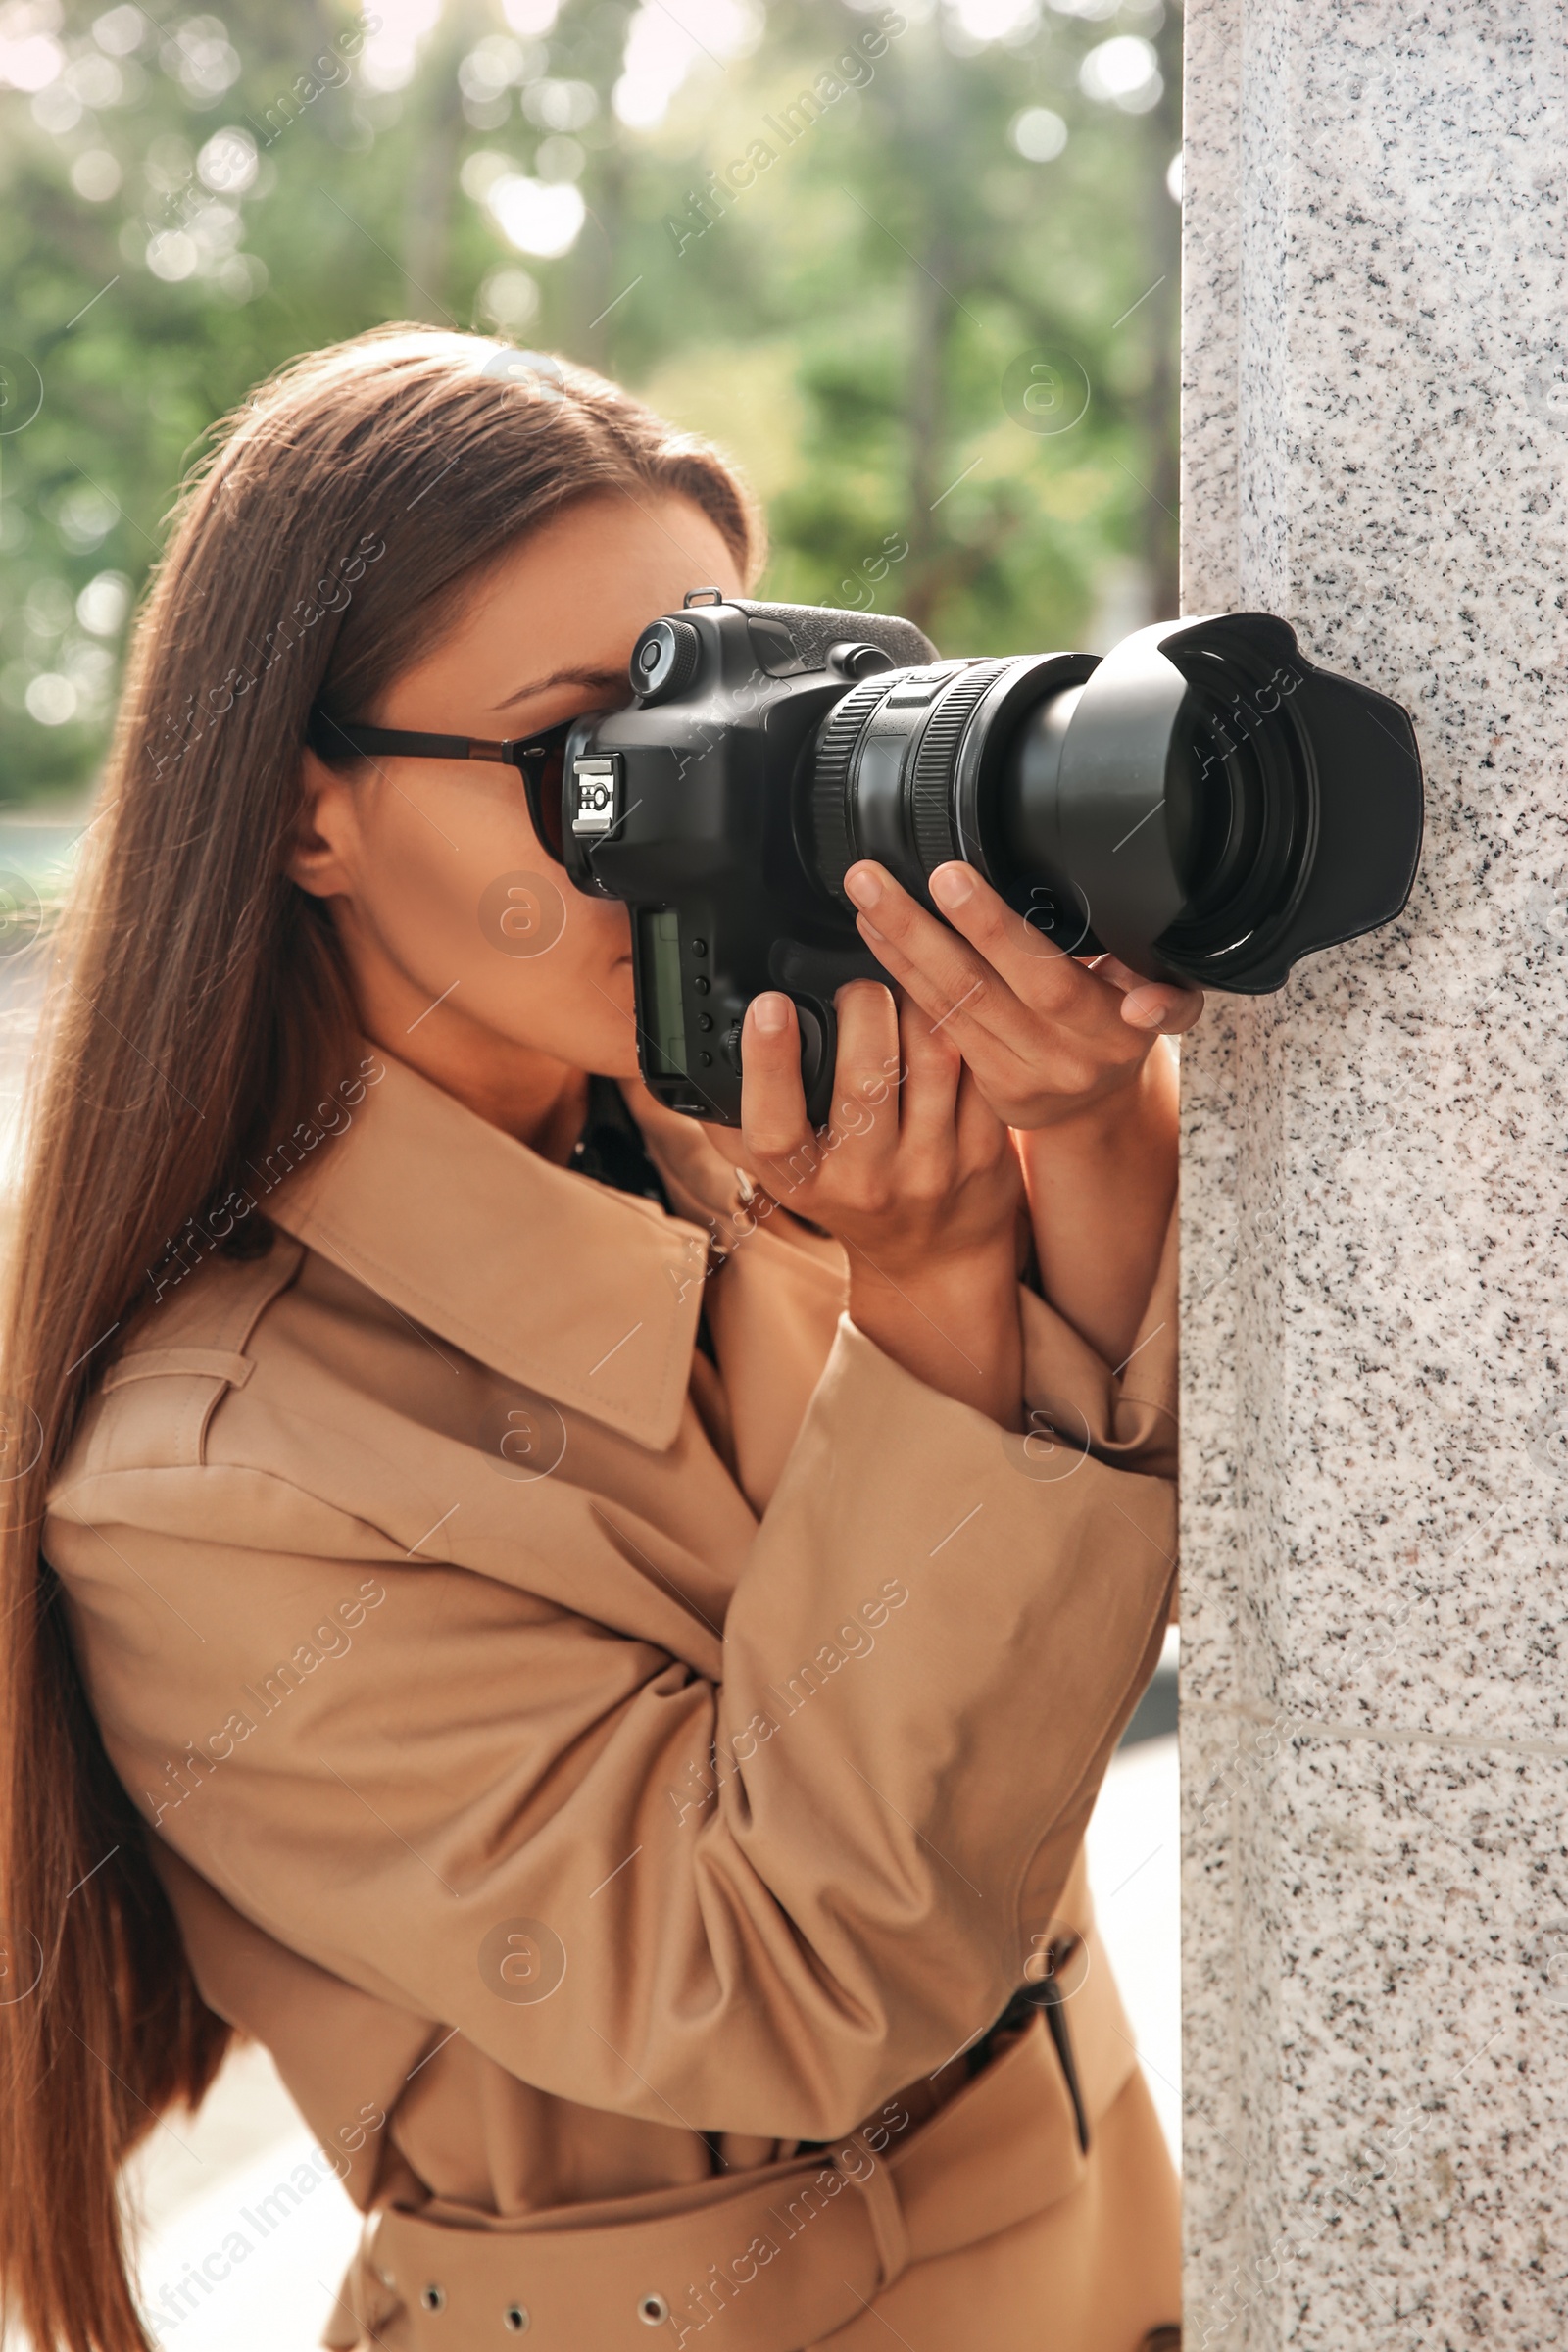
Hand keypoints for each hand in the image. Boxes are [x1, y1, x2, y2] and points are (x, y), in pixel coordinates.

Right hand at [730, 978, 1024, 1423]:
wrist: (933, 1262)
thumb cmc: (847, 1198)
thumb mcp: (781, 1175)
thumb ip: (734, 1121)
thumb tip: (684, 1062)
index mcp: (802, 1182)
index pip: (774, 1127)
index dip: (768, 1062)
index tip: (767, 1004)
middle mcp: (866, 1183)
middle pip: (867, 1076)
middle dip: (863, 1006)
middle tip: (859, 986)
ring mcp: (931, 1170)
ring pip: (932, 1059)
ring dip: (918, 1007)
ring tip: (904, 989)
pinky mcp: (985, 1154)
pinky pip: (977, 1071)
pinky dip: (963, 1032)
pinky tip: (950, 1016)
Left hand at [840, 859, 1202, 1132]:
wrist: (1103, 1106)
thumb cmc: (1123, 1022)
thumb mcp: (1160, 993)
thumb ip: (1160, 982)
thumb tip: (1145, 997)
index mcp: (1114, 1029)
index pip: (1048, 976)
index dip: (997, 932)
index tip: (951, 879)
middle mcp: (1065, 1060)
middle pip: (982, 990)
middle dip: (923, 930)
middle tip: (877, 879)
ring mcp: (1024, 1080)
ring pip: (950, 1008)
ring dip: (900, 948)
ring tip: (865, 895)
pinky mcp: (989, 1093)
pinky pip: (938, 1030)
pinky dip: (903, 978)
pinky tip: (875, 937)